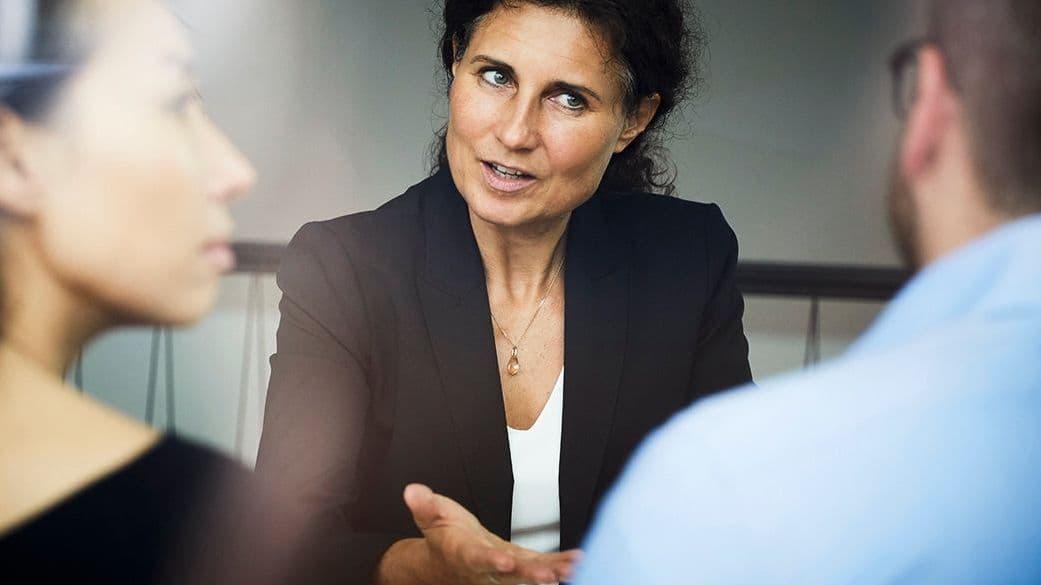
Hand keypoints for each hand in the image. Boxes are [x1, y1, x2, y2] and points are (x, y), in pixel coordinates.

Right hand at [396, 483, 580, 584]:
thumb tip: (412, 490)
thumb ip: (424, 504)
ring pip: (528, 575)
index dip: (490, 560)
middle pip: (508, 575)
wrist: (447, 563)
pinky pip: (538, 568)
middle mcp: (485, 569)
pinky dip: (558, 566)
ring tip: (571, 568)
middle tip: (549, 574)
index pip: (476, 557)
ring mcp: (503, 572)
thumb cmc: (444, 537)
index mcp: (462, 553)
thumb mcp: (431, 515)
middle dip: (529, 575)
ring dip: (550, 572)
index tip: (504, 561)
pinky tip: (576, 562)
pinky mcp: (517, 568)